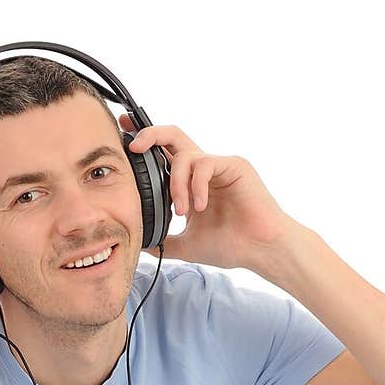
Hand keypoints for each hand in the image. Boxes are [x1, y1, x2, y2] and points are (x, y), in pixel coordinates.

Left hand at [119, 115, 295, 271]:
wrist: (260, 250)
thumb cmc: (232, 246)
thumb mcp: (187, 245)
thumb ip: (163, 241)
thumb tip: (139, 244)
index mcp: (193, 182)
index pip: (165, 154)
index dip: (145, 142)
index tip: (124, 139)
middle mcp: (204, 168)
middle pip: (173, 135)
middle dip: (150, 135)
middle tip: (134, 146)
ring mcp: (219, 164)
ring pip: (186, 155)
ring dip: (176, 183)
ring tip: (181, 211)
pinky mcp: (234, 165)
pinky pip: (205, 164)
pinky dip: (196, 186)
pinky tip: (199, 207)